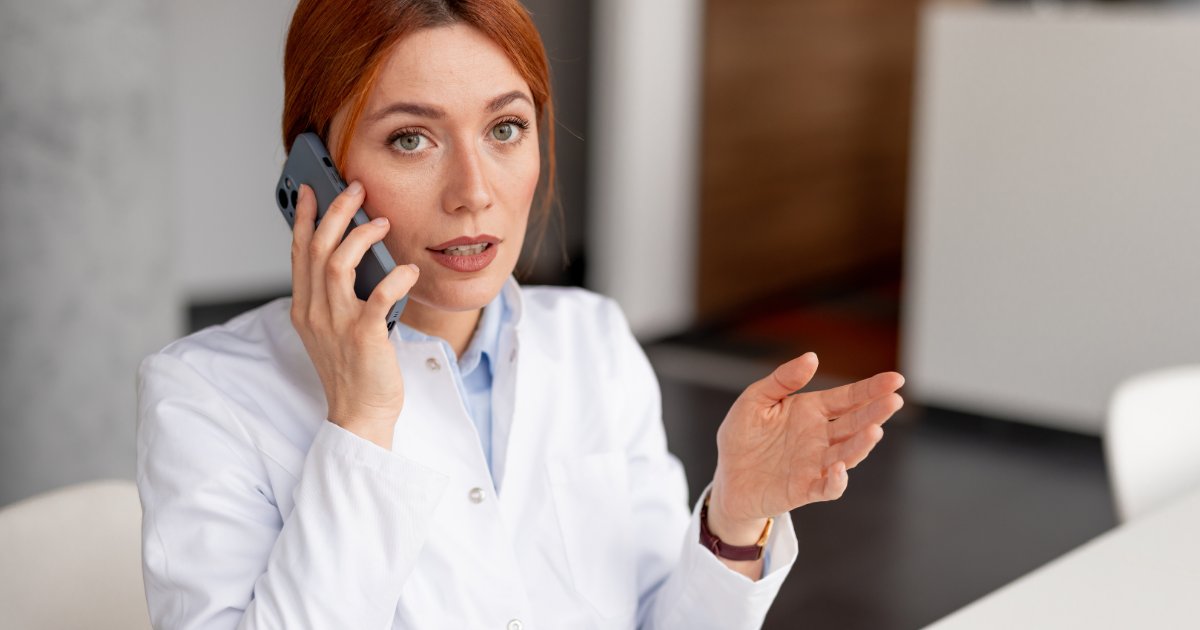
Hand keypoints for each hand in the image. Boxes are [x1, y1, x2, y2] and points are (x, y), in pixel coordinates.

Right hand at [290, 182, 418, 448]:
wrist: (360, 413)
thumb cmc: (352, 370)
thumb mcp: (332, 328)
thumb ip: (333, 295)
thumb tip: (351, 257)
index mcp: (304, 308)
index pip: (299, 252)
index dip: (303, 217)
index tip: (310, 189)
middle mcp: (315, 312)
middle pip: (317, 248)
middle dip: (335, 212)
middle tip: (355, 189)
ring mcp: (337, 324)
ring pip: (338, 264)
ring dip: (360, 237)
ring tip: (381, 222)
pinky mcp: (364, 336)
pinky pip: (378, 297)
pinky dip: (394, 278)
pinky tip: (409, 270)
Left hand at [708, 353, 904, 546]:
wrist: (726, 478)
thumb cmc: (741, 437)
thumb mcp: (755, 400)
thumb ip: (783, 379)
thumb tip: (812, 357)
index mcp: (811, 411)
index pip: (847, 398)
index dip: (871, 389)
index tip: (896, 379)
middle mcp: (820, 437)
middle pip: (855, 423)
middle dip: (875, 412)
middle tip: (894, 400)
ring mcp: (815, 464)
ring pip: (847, 454)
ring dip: (861, 444)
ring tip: (874, 431)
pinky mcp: (804, 490)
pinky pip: (827, 488)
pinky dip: (837, 481)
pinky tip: (840, 468)